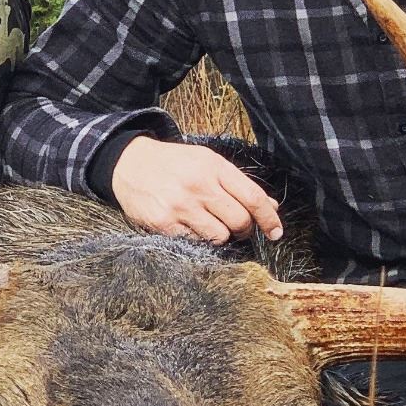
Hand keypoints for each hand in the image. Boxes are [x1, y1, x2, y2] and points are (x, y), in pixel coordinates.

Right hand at [110, 137, 283, 243]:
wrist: (129, 163)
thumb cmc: (175, 164)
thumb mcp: (208, 163)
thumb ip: (239, 184)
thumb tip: (271, 207)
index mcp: (214, 166)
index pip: (252, 197)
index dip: (269, 219)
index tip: (276, 232)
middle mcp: (199, 185)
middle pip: (239, 221)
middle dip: (244, 230)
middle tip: (238, 228)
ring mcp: (180, 205)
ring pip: (219, 236)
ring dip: (221, 236)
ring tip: (212, 226)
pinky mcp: (163, 222)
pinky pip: (195, 242)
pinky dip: (199, 239)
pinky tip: (191, 228)